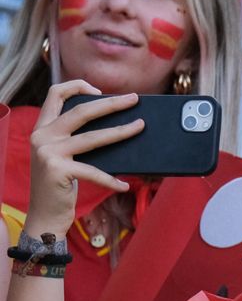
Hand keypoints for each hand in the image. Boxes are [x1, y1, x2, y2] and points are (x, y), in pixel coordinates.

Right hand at [23, 81, 136, 234]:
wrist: (44, 214)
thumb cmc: (61, 183)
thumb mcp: (62, 155)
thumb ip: (76, 137)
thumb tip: (115, 123)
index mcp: (42, 128)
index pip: (55, 94)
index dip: (77, 86)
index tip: (100, 91)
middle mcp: (41, 136)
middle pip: (82, 111)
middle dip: (112, 103)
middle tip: (135, 99)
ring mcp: (48, 153)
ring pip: (93, 137)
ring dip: (121, 131)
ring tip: (140, 126)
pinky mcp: (58, 170)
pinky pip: (94, 171)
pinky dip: (112, 179)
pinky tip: (125, 184)